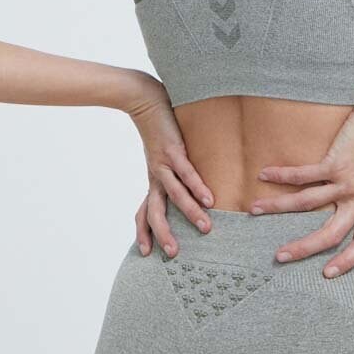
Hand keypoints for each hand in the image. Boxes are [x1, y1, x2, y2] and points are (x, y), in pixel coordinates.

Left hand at [125, 73, 214, 257]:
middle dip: (163, 233)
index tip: (144, 253)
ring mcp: (164, 165)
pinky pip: (187, 173)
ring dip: (190, 213)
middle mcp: (156, 176)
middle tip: (173, 253)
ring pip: (175, 196)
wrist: (143, 100)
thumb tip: (190, 184)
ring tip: (205, 229)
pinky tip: (210, 199)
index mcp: (153, 180)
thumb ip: (174, 171)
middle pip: (155, 212)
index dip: (143, 232)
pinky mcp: (173, 151)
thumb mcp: (163, 156)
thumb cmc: (158, 128)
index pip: (144, 212)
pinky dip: (198, 187)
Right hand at [250, 97, 353, 277]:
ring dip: (278, 207)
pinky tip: (263, 174)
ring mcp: (345, 182)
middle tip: (280, 257)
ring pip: (307, 203)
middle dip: (303, 248)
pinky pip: (304, 174)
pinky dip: (282, 174)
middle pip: (331, 234)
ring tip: (255, 210)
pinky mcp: (334, 162)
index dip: (348, 261)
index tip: (327, 274)